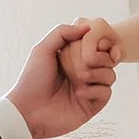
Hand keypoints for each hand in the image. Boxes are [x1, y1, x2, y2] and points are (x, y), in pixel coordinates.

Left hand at [7, 22, 115, 138]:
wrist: (28, 111)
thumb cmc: (32, 80)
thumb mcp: (43, 49)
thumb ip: (62, 33)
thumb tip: (87, 27)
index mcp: (73, 58)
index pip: (95, 45)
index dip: (96, 43)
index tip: (93, 43)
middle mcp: (83, 72)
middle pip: (106, 58)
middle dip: (95, 58)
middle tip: (79, 66)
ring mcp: (89, 88)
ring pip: (110, 74)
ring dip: (96, 73)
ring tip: (79, 79)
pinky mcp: (92, 105)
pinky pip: (106, 92)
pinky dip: (94, 90)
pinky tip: (78, 93)